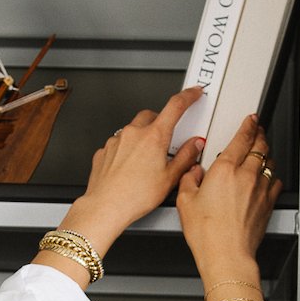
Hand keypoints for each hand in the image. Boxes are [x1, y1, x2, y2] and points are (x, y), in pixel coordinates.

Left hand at [33, 87, 205, 285]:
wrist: (106, 207)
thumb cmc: (134, 196)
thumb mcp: (170, 179)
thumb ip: (186, 158)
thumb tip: (195, 145)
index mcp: (153, 137)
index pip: (175, 106)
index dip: (188, 96)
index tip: (194, 93)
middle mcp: (133, 133)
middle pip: (151, 116)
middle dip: (160, 122)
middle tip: (167, 140)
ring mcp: (116, 141)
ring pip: (133, 129)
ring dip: (142, 138)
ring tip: (147, 161)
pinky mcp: (103, 151)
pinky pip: (118, 144)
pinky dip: (126, 150)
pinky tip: (130, 169)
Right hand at [175, 114, 281, 292]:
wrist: (227, 255)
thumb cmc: (207, 233)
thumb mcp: (185, 202)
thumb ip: (188, 180)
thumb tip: (192, 172)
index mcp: (225, 170)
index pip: (242, 138)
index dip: (248, 124)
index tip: (250, 119)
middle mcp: (246, 176)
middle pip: (260, 146)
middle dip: (259, 134)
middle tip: (257, 130)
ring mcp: (260, 189)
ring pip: (269, 162)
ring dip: (265, 154)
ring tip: (260, 152)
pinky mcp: (268, 203)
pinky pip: (275, 181)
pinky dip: (271, 176)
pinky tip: (265, 178)